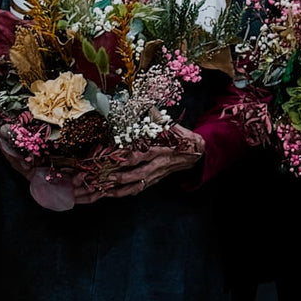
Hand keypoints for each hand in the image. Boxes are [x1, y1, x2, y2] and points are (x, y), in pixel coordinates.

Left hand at [73, 124, 205, 205]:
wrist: (194, 152)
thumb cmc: (180, 137)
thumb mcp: (170, 125)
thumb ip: (155, 117)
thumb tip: (142, 106)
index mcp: (162, 148)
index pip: (146, 153)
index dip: (132, 156)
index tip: (118, 155)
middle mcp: (159, 164)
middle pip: (141, 173)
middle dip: (125, 176)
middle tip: (109, 176)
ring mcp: (157, 175)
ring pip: (139, 185)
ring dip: (121, 189)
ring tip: (105, 190)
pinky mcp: (154, 181)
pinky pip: (139, 189)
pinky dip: (124, 192)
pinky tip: (111, 194)